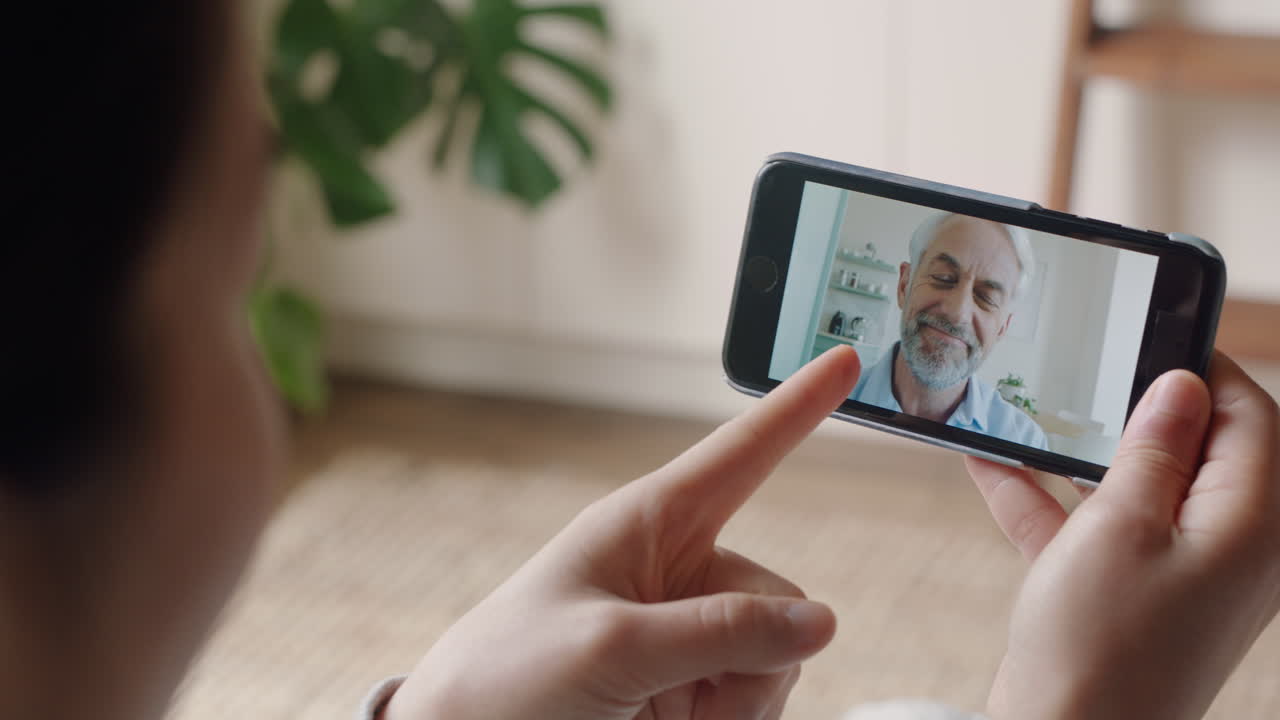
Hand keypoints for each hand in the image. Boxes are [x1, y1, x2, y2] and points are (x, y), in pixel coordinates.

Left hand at [384, 346, 861, 719]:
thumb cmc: (508, 682)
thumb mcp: (610, 648)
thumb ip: (720, 631)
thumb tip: (822, 620)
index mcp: (647, 525)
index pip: (740, 455)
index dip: (797, 408)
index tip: (845, 361)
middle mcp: (677, 572)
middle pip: (778, 599)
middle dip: (752, 656)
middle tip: (682, 695)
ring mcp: (686, 635)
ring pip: (778, 656)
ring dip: (740, 701)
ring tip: (664, 716)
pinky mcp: (691, 688)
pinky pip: (758, 698)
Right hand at [967, 352, 1279, 719]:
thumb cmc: (1103, 649)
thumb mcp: (1122, 526)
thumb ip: (1153, 450)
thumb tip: (1180, 387)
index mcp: (1251, 523)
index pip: (1249, 416)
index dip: (1203, 369)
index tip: (1151, 333)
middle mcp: (1226, 545)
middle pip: (1192, 449)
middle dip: (1133, 410)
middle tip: (1086, 371)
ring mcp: (1176, 571)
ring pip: (1136, 485)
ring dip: (1080, 453)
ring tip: (1030, 410)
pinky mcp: (1127, 592)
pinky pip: (1094, 527)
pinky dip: (1049, 499)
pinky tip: (990, 462)